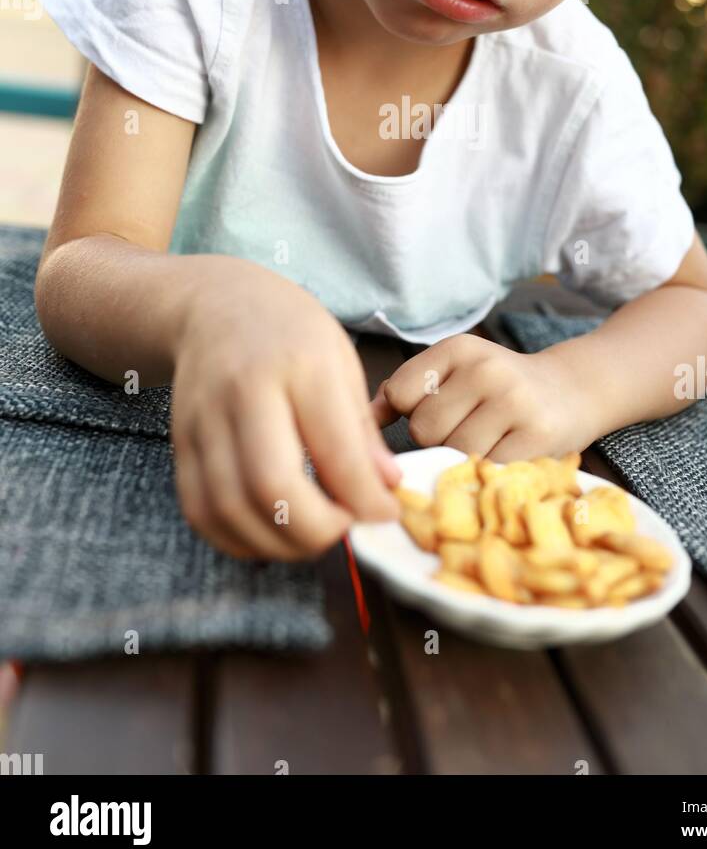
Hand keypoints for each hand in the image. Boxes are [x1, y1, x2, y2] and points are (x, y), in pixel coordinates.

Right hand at [170, 260, 401, 561]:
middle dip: (316, 529)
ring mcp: (203, 420)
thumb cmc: (289, 331)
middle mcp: (244, 392)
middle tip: (345, 529)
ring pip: (230, 508)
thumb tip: (385, 489)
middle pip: (271, 486)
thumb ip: (361, 431)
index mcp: (299, 365)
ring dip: (277, 543)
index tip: (385, 514)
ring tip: (311, 536)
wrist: (215, 305)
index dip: (364, 498)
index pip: (334, 449)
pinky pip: (201, 511)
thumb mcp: (340, 362)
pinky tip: (269, 535)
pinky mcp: (179, 444)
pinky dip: (237, 539)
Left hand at [369, 333, 595, 460]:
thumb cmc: (499, 388)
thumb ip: (406, 391)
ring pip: (454, 453)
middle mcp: (486, 369)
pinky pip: (488, 471)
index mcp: (459, 348)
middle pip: (424, 429)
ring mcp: (514, 402)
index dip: (410, 413)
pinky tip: (502, 457)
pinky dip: (488, 474)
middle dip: (436, 442)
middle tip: (465, 432)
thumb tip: (362, 418)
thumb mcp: (454, 373)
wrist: (573, 391)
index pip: (400, 392)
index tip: (434, 413)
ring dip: (462, 461)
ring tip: (484, 445)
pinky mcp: (537, 436)